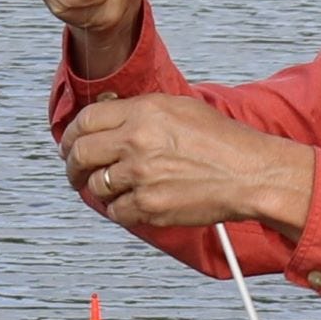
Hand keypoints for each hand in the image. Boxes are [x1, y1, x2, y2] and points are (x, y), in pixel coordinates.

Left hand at [59, 94, 313, 238]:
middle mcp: (137, 142)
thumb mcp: (179, 108)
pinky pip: (115, 211)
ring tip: (109, 188)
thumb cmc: (223, 142)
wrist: (249, 174)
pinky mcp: (149, 207)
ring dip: (97, 188)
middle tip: (75, 170)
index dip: (72, 133)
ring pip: (96, 185)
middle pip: (81, 153)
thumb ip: (140, 110)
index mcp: (143, 113)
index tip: (70, 143)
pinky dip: (118, 209)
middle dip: (72, 164)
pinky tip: (130, 203)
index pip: (86, 120)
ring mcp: (141, 177)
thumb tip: (109, 114)